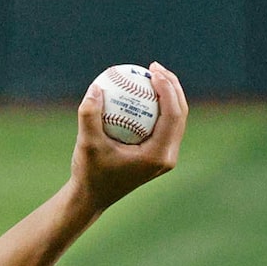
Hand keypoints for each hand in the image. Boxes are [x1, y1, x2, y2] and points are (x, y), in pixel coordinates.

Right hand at [69, 63, 186, 211]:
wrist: (91, 198)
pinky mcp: (158, 155)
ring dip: (167, 94)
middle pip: (180, 114)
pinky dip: (156, 106)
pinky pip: (163, 124)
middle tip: (153, 67)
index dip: (167, 88)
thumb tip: (96, 87)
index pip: (173, 114)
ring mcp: (164, 157)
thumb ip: (89, 116)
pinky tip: (141, 91)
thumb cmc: (89, 173)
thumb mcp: (85, 144)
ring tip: (151, 74)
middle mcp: (167, 156)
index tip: (152, 71)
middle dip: (172, 86)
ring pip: (175, 119)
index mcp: (158, 155)